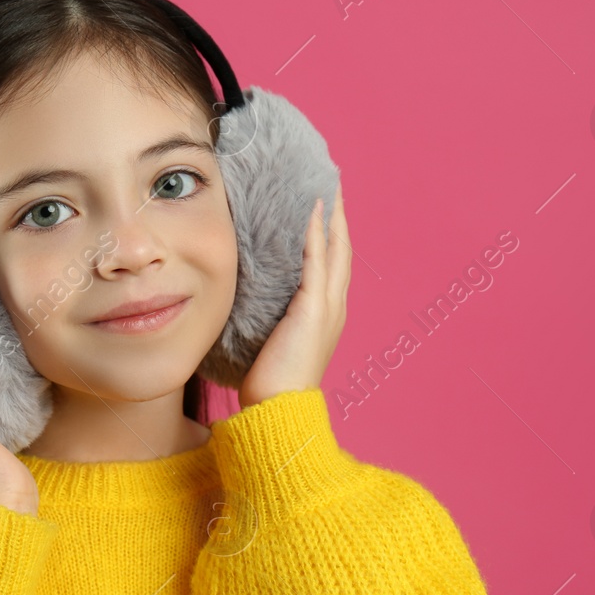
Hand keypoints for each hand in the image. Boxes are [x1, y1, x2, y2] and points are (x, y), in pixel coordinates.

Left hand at [238, 182, 350, 408]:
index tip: (325, 206)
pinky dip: (316, 235)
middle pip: (343, 250)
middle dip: (339, 217)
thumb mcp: (275, 340)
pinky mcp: (314, 309)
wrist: (279, 408)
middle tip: (334, 186)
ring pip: (336, 250)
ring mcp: (328, 307)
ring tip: (328, 189)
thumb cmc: (271, 383)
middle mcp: (335, 306)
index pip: (333, 264)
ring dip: (333, 217)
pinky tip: (313, 211)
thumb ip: (274, 316)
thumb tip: (252, 299)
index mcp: (328, 313)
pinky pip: (317, 262)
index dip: (332, 234)